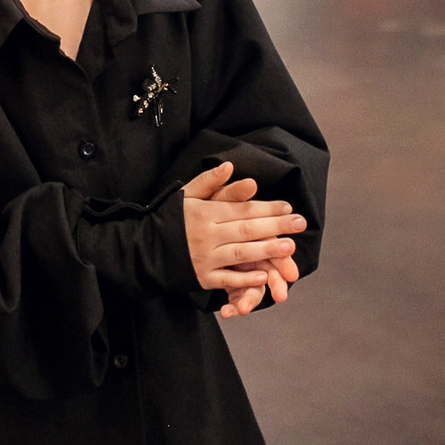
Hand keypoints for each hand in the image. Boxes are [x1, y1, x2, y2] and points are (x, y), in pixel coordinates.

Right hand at [181, 161, 303, 300]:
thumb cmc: (169, 218)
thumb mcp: (186, 194)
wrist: (144, 249)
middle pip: (247, 230)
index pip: (242, 209)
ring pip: (241, 254)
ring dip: (267, 251)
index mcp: (205, 213)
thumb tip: (230, 166)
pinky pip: (227, 279)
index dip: (267, 208)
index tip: (289, 207)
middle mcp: (206, 235)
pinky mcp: (202, 277)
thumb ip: (209, 180)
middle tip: (300, 223)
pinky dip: (246, 278)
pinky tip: (265, 276)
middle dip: (276, 226)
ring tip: (290, 247)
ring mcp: (205, 258)